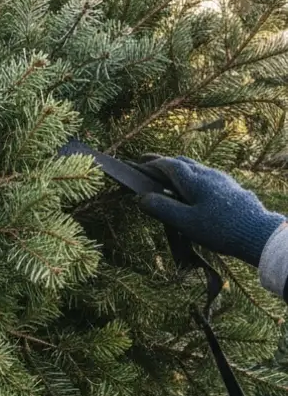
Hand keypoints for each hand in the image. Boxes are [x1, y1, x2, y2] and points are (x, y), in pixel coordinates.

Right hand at [135, 155, 285, 265]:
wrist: (256, 233)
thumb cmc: (219, 228)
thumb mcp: (185, 222)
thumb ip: (162, 208)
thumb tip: (142, 198)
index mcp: (195, 180)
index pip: (169, 165)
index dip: (152, 164)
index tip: (138, 165)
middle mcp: (208, 174)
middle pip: (183, 162)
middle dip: (164, 163)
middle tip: (149, 165)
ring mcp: (221, 180)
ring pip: (196, 168)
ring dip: (179, 170)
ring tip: (167, 178)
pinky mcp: (229, 188)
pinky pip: (206, 176)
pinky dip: (191, 178)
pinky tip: (191, 191)